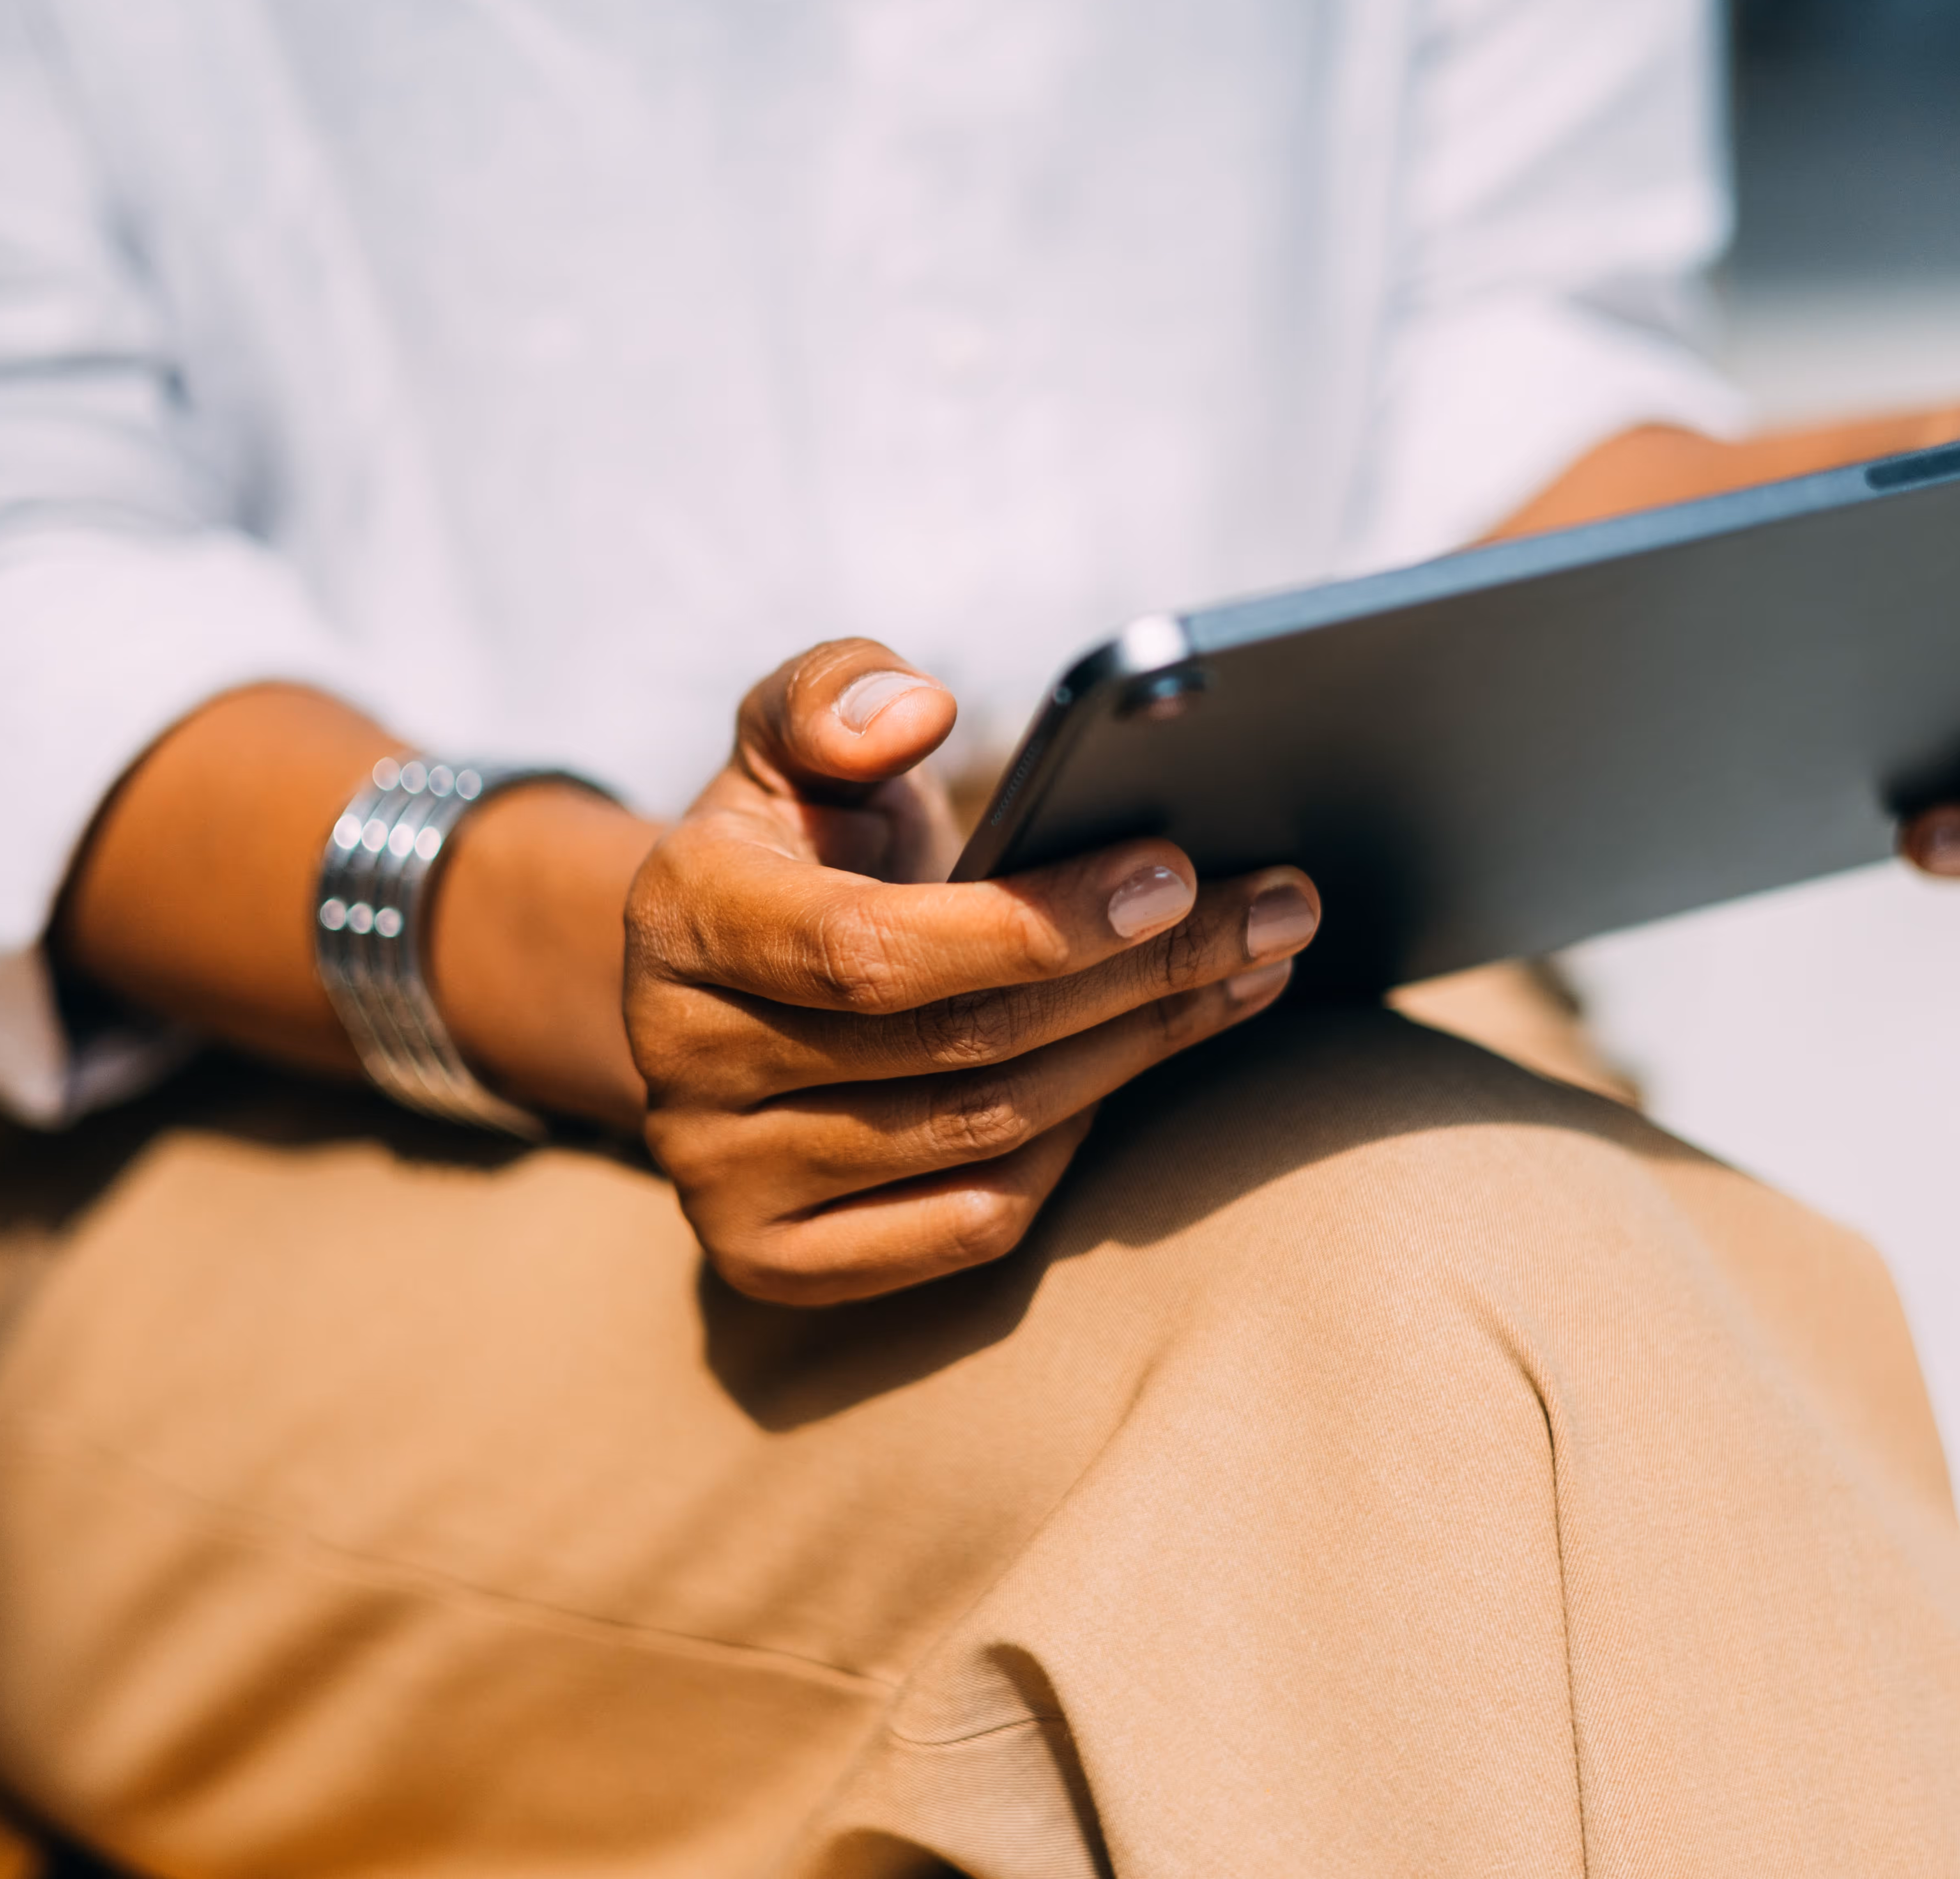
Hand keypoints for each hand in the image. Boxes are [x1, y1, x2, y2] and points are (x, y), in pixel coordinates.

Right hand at [625, 639, 1319, 1304]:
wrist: (730, 985)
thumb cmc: (794, 842)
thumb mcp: (791, 739)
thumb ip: (832, 696)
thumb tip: (914, 710)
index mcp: (680, 918)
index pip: (871, 948)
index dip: (1033, 920)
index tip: (1174, 869)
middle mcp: (682, 1064)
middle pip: (958, 1043)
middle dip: (1141, 974)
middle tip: (1279, 910)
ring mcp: (721, 1181)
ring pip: (983, 1131)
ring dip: (1140, 1049)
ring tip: (1252, 969)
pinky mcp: (776, 1263)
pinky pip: (971, 1222)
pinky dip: (1071, 1149)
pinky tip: (1139, 1065)